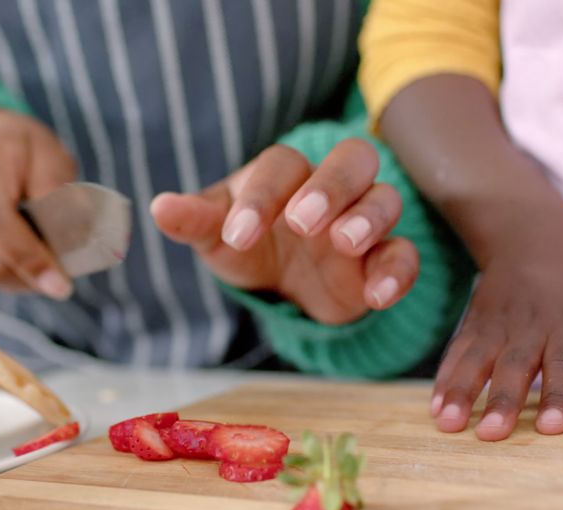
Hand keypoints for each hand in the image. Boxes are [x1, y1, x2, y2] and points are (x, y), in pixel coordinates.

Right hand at [0, 107, 75, 298]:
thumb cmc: (11, 145)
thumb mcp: (45, 150)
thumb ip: (58, 191)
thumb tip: (75, 236)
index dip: (28, 258)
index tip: (61, 285)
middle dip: (31, 277)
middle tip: (63, 274)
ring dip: (21, 278)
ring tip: (44, 258)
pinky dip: (5, 275)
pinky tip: (20, 255)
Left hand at [151, 141, 419, 324]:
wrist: (282, 282)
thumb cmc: (248, 241)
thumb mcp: (217, 236)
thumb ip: (195, 221)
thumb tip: (158, 207)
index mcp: (286, 174)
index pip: (281, 165)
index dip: (261, 196)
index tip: (238, 233)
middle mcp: (331, 187)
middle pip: (351, 160)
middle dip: (329, 186)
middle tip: (302, 221)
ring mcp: (363, 220)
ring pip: (385, 199)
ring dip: (368, 218)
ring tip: (344, 243)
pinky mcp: (384, 259)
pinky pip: (404, 254)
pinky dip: (396, 272)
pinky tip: (375, 296)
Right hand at [433, 237, 562, 440]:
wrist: (531, 237)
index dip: (557, 395)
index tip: (550, 427)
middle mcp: (528, 325)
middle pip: (513, 366)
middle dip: (501, 401)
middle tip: (491, 434)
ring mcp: (495, 324)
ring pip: (476, 360)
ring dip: (461, 392)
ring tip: (449, 423)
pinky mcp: (473, 324)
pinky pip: (456, 353)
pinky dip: (444, 379)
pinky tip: (435, 407)